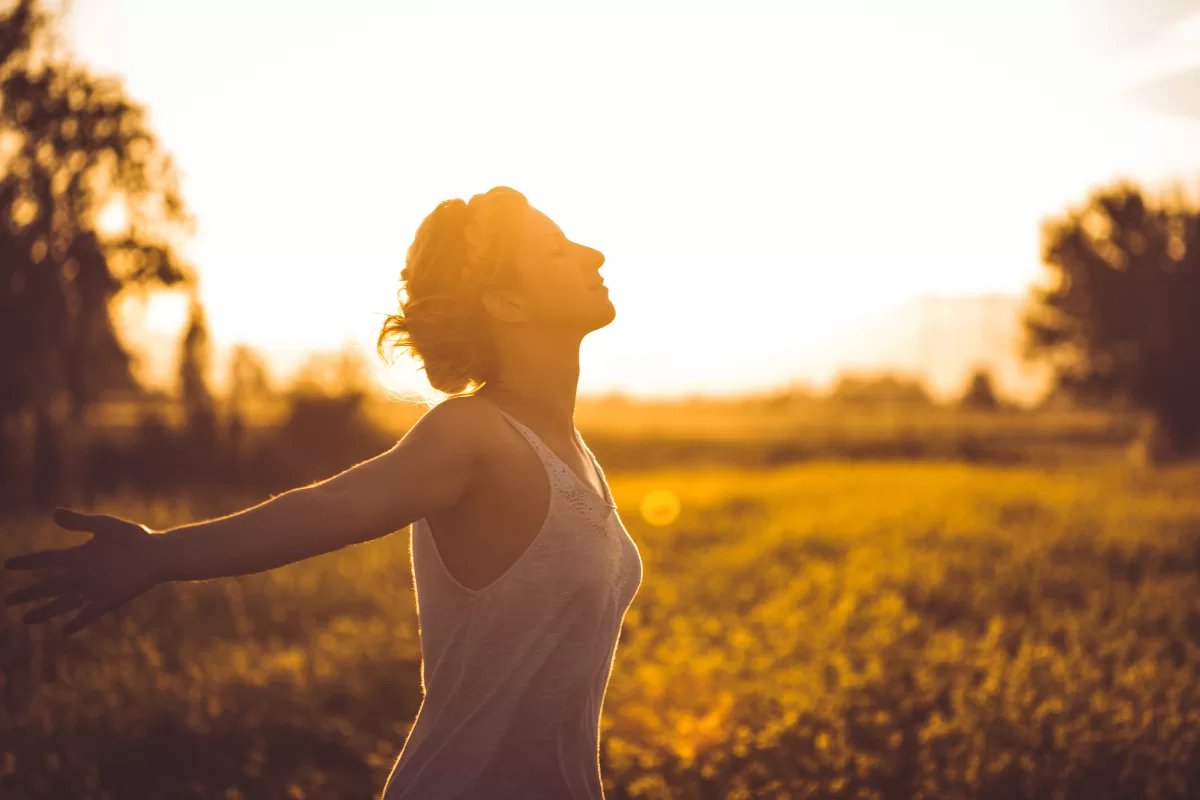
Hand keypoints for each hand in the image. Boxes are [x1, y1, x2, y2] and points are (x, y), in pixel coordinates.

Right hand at [4, 508, 164, 635]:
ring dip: (45, 611)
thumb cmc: (133, 536)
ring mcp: (95, 588)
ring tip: (25, 620)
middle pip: (49, 585)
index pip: (47, 559)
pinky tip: (64, 631)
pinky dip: (78, 622)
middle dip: (29, 593)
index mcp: (79, 555)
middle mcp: (83, 573)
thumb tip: (53, 512)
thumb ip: (79, 521)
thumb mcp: (104, 526)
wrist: (159, 552)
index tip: (8, 565)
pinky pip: (90, 613)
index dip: (27, 562)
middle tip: (8, 600)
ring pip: (64, 602)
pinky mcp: (109, 599)